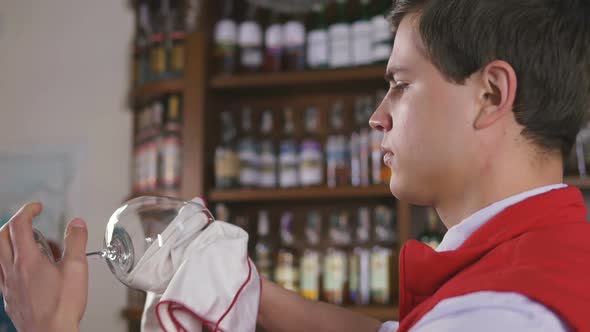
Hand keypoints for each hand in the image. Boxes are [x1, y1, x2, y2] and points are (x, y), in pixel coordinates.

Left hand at [0, 203, 87, 331]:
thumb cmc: (62, 307)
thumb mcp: (77, 269)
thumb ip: (76, 242)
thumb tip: (76, 223)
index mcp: (28, 260)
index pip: (19, 225)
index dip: (28, 210)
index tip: (37, 207)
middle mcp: (12, 270)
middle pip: (1, 237)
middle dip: (13, 222)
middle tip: (28, 220)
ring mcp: (7, 285)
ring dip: (6, 241)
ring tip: (25, 242)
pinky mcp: (9, 297)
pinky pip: (0, 272)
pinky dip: (6, 261)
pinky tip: (19, 267)